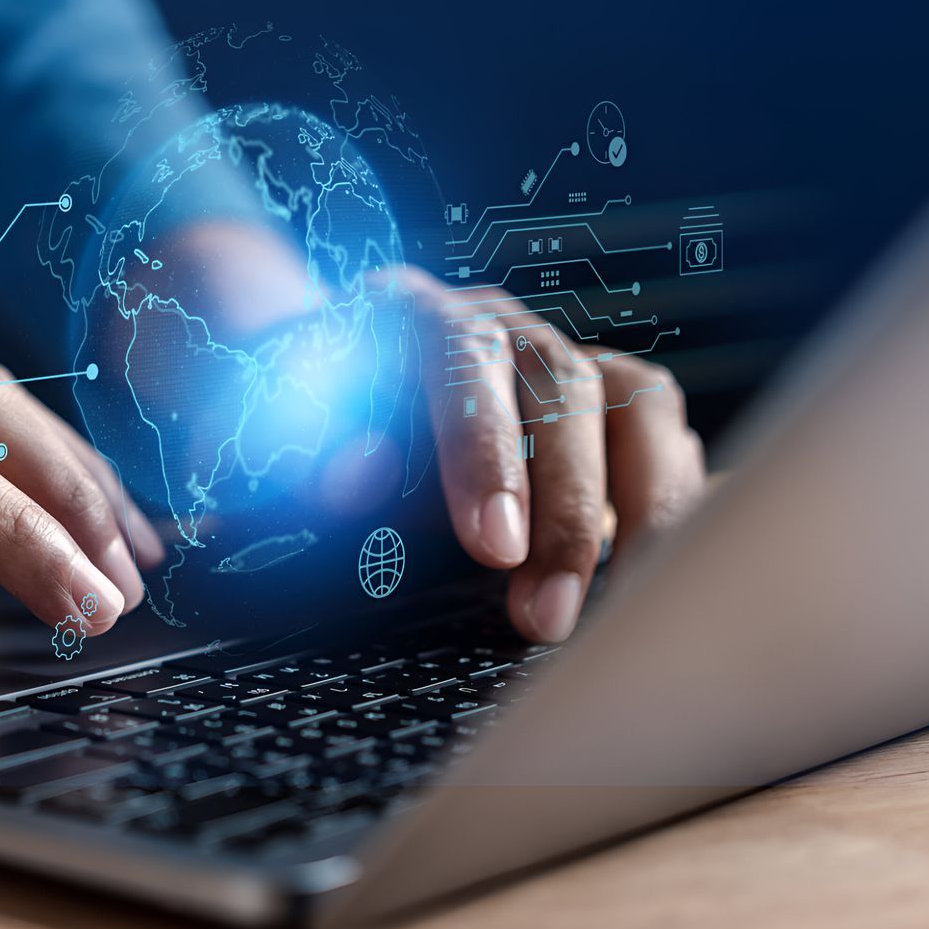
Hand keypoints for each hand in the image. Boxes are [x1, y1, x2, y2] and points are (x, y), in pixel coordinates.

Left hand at [134, 223, 704, 642]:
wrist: (307, 397)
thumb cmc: (280, 425)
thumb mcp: (255, 434)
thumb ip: (292, 454)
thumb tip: (350, 480)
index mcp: (403, 312)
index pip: (458, 360)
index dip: (483, 452)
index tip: (493, 548)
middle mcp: (493, 323)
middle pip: (561, 386)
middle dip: (562, 508)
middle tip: (545, 616)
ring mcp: (555, 355)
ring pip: (636, 404)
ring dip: (640, 509)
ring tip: (622, 608)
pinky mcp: (604, 401)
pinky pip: (662, 435)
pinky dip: (673, 501)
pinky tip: (657, 575)